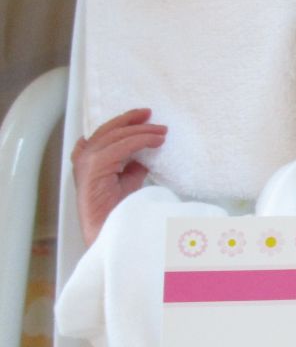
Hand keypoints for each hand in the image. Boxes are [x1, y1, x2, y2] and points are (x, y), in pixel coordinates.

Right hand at [71, 108, 166, 246]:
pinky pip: (122, 146)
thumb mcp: (127, 182)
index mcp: (89, 160)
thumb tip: (145, 154)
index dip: (125, 122)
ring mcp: (86, 162)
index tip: (145, 116)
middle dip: (132, 120)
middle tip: (152, 115)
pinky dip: (141, 140)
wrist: (111, 232)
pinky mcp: (94, 167)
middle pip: (110, 130)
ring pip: (116, 135)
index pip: (106, 134)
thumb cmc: (118, 211)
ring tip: (161, 131)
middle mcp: (84, 158)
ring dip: (141, 130)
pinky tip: (156, 141)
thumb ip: (132, 166)